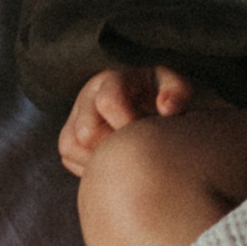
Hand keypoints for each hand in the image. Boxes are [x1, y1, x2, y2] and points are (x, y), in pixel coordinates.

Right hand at [58, 65, 228, 177]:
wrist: (158, 114)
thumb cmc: (169, 100)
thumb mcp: (178, 89)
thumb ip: (178, 92)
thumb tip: (167, 108)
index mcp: (115, 79)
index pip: (109, 101)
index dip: (128, 123)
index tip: (149, 134)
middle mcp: (89, 95)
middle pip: (86, 131)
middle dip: (114, 144)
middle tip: (138, 149)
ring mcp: (75, 117)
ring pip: (72, 147)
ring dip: (100, 157)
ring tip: (128, 154)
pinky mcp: (68, 138)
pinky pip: (69, 159)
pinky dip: (91, 166)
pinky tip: (114, 160)